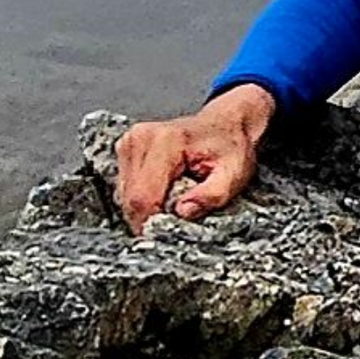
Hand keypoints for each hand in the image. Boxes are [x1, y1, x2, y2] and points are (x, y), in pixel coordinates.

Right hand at [115, 85, 275, 233]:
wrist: (224, 123)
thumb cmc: (230, 147)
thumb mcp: (234, 174)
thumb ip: (212, 195)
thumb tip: (183, 212)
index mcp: (167, 142)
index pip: (143, 197)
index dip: (152, 224)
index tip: (169, 235)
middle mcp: (141, 138)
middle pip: (130, 200)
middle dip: (150, 218)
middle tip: (178, 217)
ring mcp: (129, 142)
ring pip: (124, 196)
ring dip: (146, 208)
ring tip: (175, 198)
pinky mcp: (125, 148)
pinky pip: (125, 188)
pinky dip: (143, 197)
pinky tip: (164, 190)